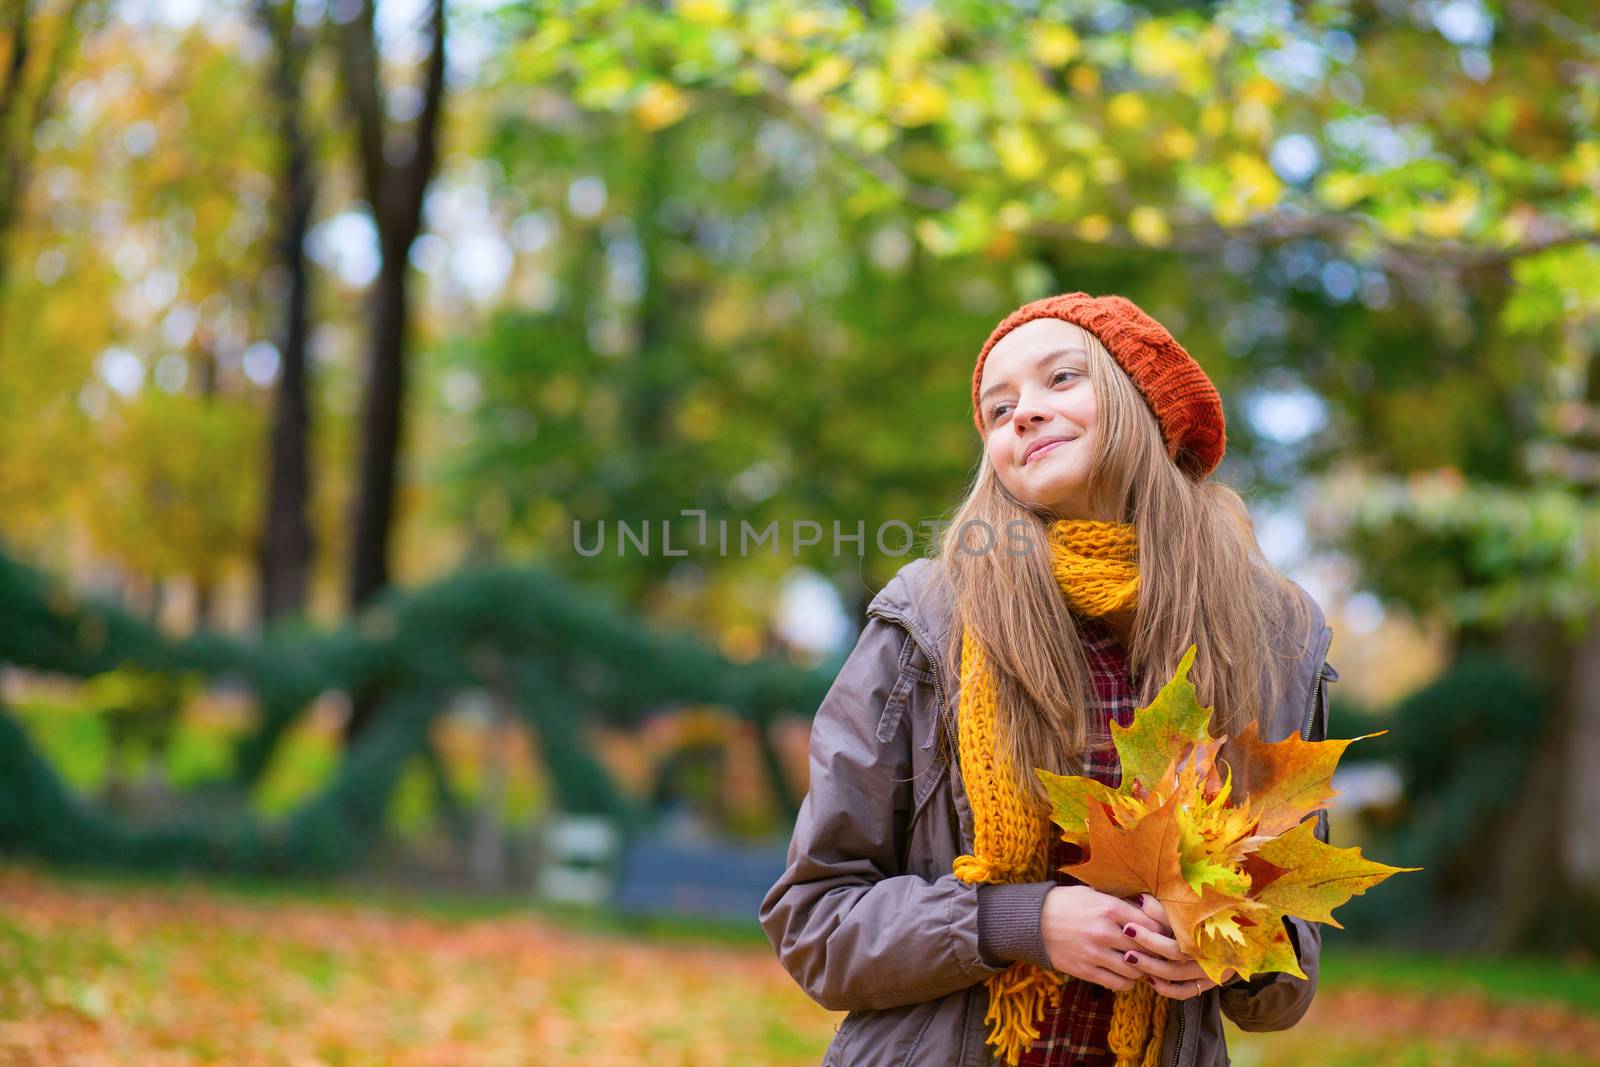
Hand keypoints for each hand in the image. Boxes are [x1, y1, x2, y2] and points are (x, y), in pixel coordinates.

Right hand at [1039, 885, 1170, 991]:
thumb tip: (1148, 915)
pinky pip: (1118, 984)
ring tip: (1139, 964)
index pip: (1151, 925)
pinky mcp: (1085, 971)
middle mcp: (1104, 932)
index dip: (1161, 932)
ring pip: (1135, 970)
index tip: (1161, 934)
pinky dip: (1127, 982)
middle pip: (1147, 949)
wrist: (1032, 920)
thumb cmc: (1065, 903)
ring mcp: (1094, 954)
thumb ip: (1120, 904)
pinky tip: (1124, 975)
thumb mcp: (1093, 894)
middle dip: (1155, 953)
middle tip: (1157, 953)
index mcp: (1108, 908)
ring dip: (1142, 969)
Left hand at [1121, 895, 1237, 999]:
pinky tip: (1150, 980)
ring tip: (1129, 958)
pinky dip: (1167, 989)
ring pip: (1176, 973)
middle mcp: (1211, 950)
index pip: (1176, 929)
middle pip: (1174, 952)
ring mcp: (1211, 969)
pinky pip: (1186, 991)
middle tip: (1126, 935)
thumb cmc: (1217, 915)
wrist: (1250, 936)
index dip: (1152, 928)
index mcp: (1208, 928)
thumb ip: (1168, 907)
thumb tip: (1141, 899)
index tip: (1130, 923)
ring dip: (1151, 967)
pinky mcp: (1210, 982)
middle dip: (1147, 945)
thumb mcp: (1196, 907)